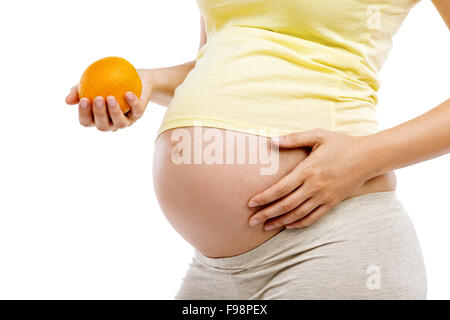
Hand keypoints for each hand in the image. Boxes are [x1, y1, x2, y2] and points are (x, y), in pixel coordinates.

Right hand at [65, 69, 152, 131]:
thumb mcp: (92, 81)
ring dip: (115, 112)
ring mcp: (126, 120)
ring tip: (111, 98)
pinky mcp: (138, 113)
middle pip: (102, 126)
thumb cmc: (108, 80)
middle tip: (98, 99)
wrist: (135, 77)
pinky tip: (128, 93)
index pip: (87, 121)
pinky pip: (136, 110)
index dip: (84, 115)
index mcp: (97, 117)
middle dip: (99, 114)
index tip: (83, 100)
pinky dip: (132, 103)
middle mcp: (111, 122)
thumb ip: (79, 90)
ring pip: (120, 123)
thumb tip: (67, 100)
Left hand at [248, 129, 371, 229]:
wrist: (369, 157)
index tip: (250, 203)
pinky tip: (288, 225)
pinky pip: (314, 217)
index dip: (264, 197)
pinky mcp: (333, 203)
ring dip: (280, 221)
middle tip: (251, 221)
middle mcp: (315, 186)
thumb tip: (271, 139)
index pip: (281, 188)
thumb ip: (294, 138)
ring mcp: (324, 197)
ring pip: (298, 214)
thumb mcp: (318, 135)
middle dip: (267, 213)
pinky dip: (299, 224)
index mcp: (308, 170)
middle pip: (286, 205)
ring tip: (265, 226)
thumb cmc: (341, 143)